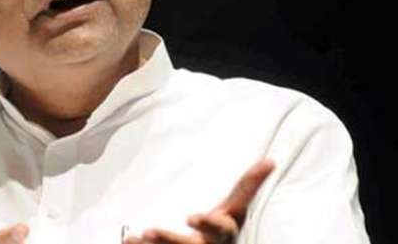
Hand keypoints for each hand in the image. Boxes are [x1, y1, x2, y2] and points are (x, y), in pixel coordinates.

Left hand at [124, 159, 274, 243]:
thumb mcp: (235, 208)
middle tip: (150, 230)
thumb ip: (248, 186)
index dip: (207, 223)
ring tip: (135, 237)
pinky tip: (127, 240)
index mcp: (221, 233)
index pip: (219, 229)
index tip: (190, 217)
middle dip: (170, 239)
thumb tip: (270, 161)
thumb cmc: (222, 228)